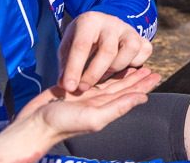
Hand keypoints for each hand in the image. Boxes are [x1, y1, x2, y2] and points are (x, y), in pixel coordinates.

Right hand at [17, 68, 160, 143]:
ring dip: (121, 74)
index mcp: (105, 108)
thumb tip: (143, 98)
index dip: (143, 85)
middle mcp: (97, 102)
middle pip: (122, 87)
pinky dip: (101, 72)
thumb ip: (118, 107)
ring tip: (133, 64)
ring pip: (108, 82)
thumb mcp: (93, 117)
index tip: (157, 74)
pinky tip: (107, 66)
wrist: (32, 124)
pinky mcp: (73, 89)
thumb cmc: (61, 124)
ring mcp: (85, 96)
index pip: (129, 94)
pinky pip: (91, 78)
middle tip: (150, 67)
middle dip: (136, 78)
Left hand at [58, 11, 151, 91]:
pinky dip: (134, 64)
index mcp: (89, 21)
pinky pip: (144, 52)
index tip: (69, 87)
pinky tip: (121, 68)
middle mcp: (112, 23)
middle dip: (95, 73)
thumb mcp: (68, 47)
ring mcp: (129, 29)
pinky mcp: (141, 37)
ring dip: (117, 67)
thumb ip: (66, 65)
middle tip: (84, 88)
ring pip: (130, 49)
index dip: (74, 69)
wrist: (100, 25)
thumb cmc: (81, 38)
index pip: (82, 46)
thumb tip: (66, 85)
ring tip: (105, 74)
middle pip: (108, 50)